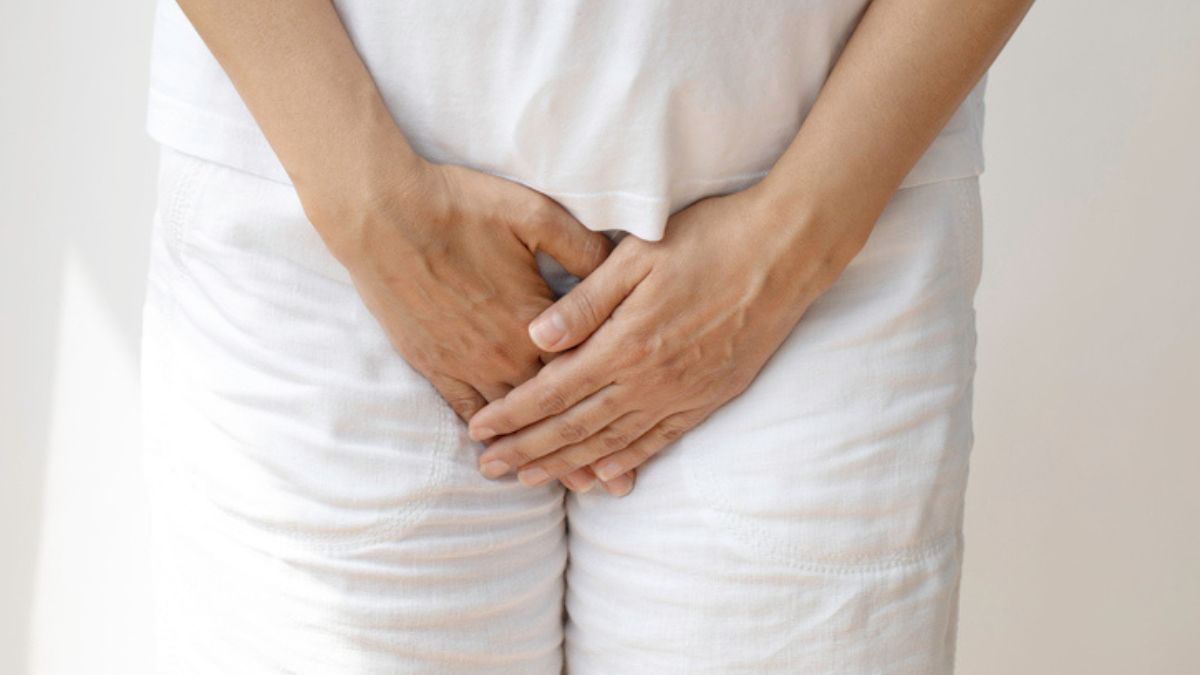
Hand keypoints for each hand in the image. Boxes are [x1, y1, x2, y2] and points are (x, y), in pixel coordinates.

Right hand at [306, 157, 631, 494]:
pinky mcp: (431, 361)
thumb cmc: (461, 206)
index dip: (608, 412)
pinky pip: (463, 409)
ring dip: (533, 451)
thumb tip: (621, 268)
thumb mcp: (535, 214)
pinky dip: (483, 433)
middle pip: (549, 412)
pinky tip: (493, 453)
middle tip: (604, 488)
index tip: (632, 448)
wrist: (382, 213)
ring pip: (509, 420)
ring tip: (559, 484)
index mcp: (535, 321)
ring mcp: (464, 362)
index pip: (582, 378)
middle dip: (578, 450)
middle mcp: (502, 353)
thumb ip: (582, 247)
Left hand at [465, 182, 874, 490]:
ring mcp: (682, 393)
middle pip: (575, 427)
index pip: (554, 390)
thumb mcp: (638, 256)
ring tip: (532, 479)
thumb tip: (535, 338)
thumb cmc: (709, 240)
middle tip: (490, 469)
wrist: (786, 253)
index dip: (513, 413)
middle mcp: (651, 380)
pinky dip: (627, 461)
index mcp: (626, 343)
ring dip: (568, 464)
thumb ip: (586, 301)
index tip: (479, 429)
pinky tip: (605, 475)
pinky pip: (660, 440)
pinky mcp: (710, 396)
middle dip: (528, 450)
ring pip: (613, 442)